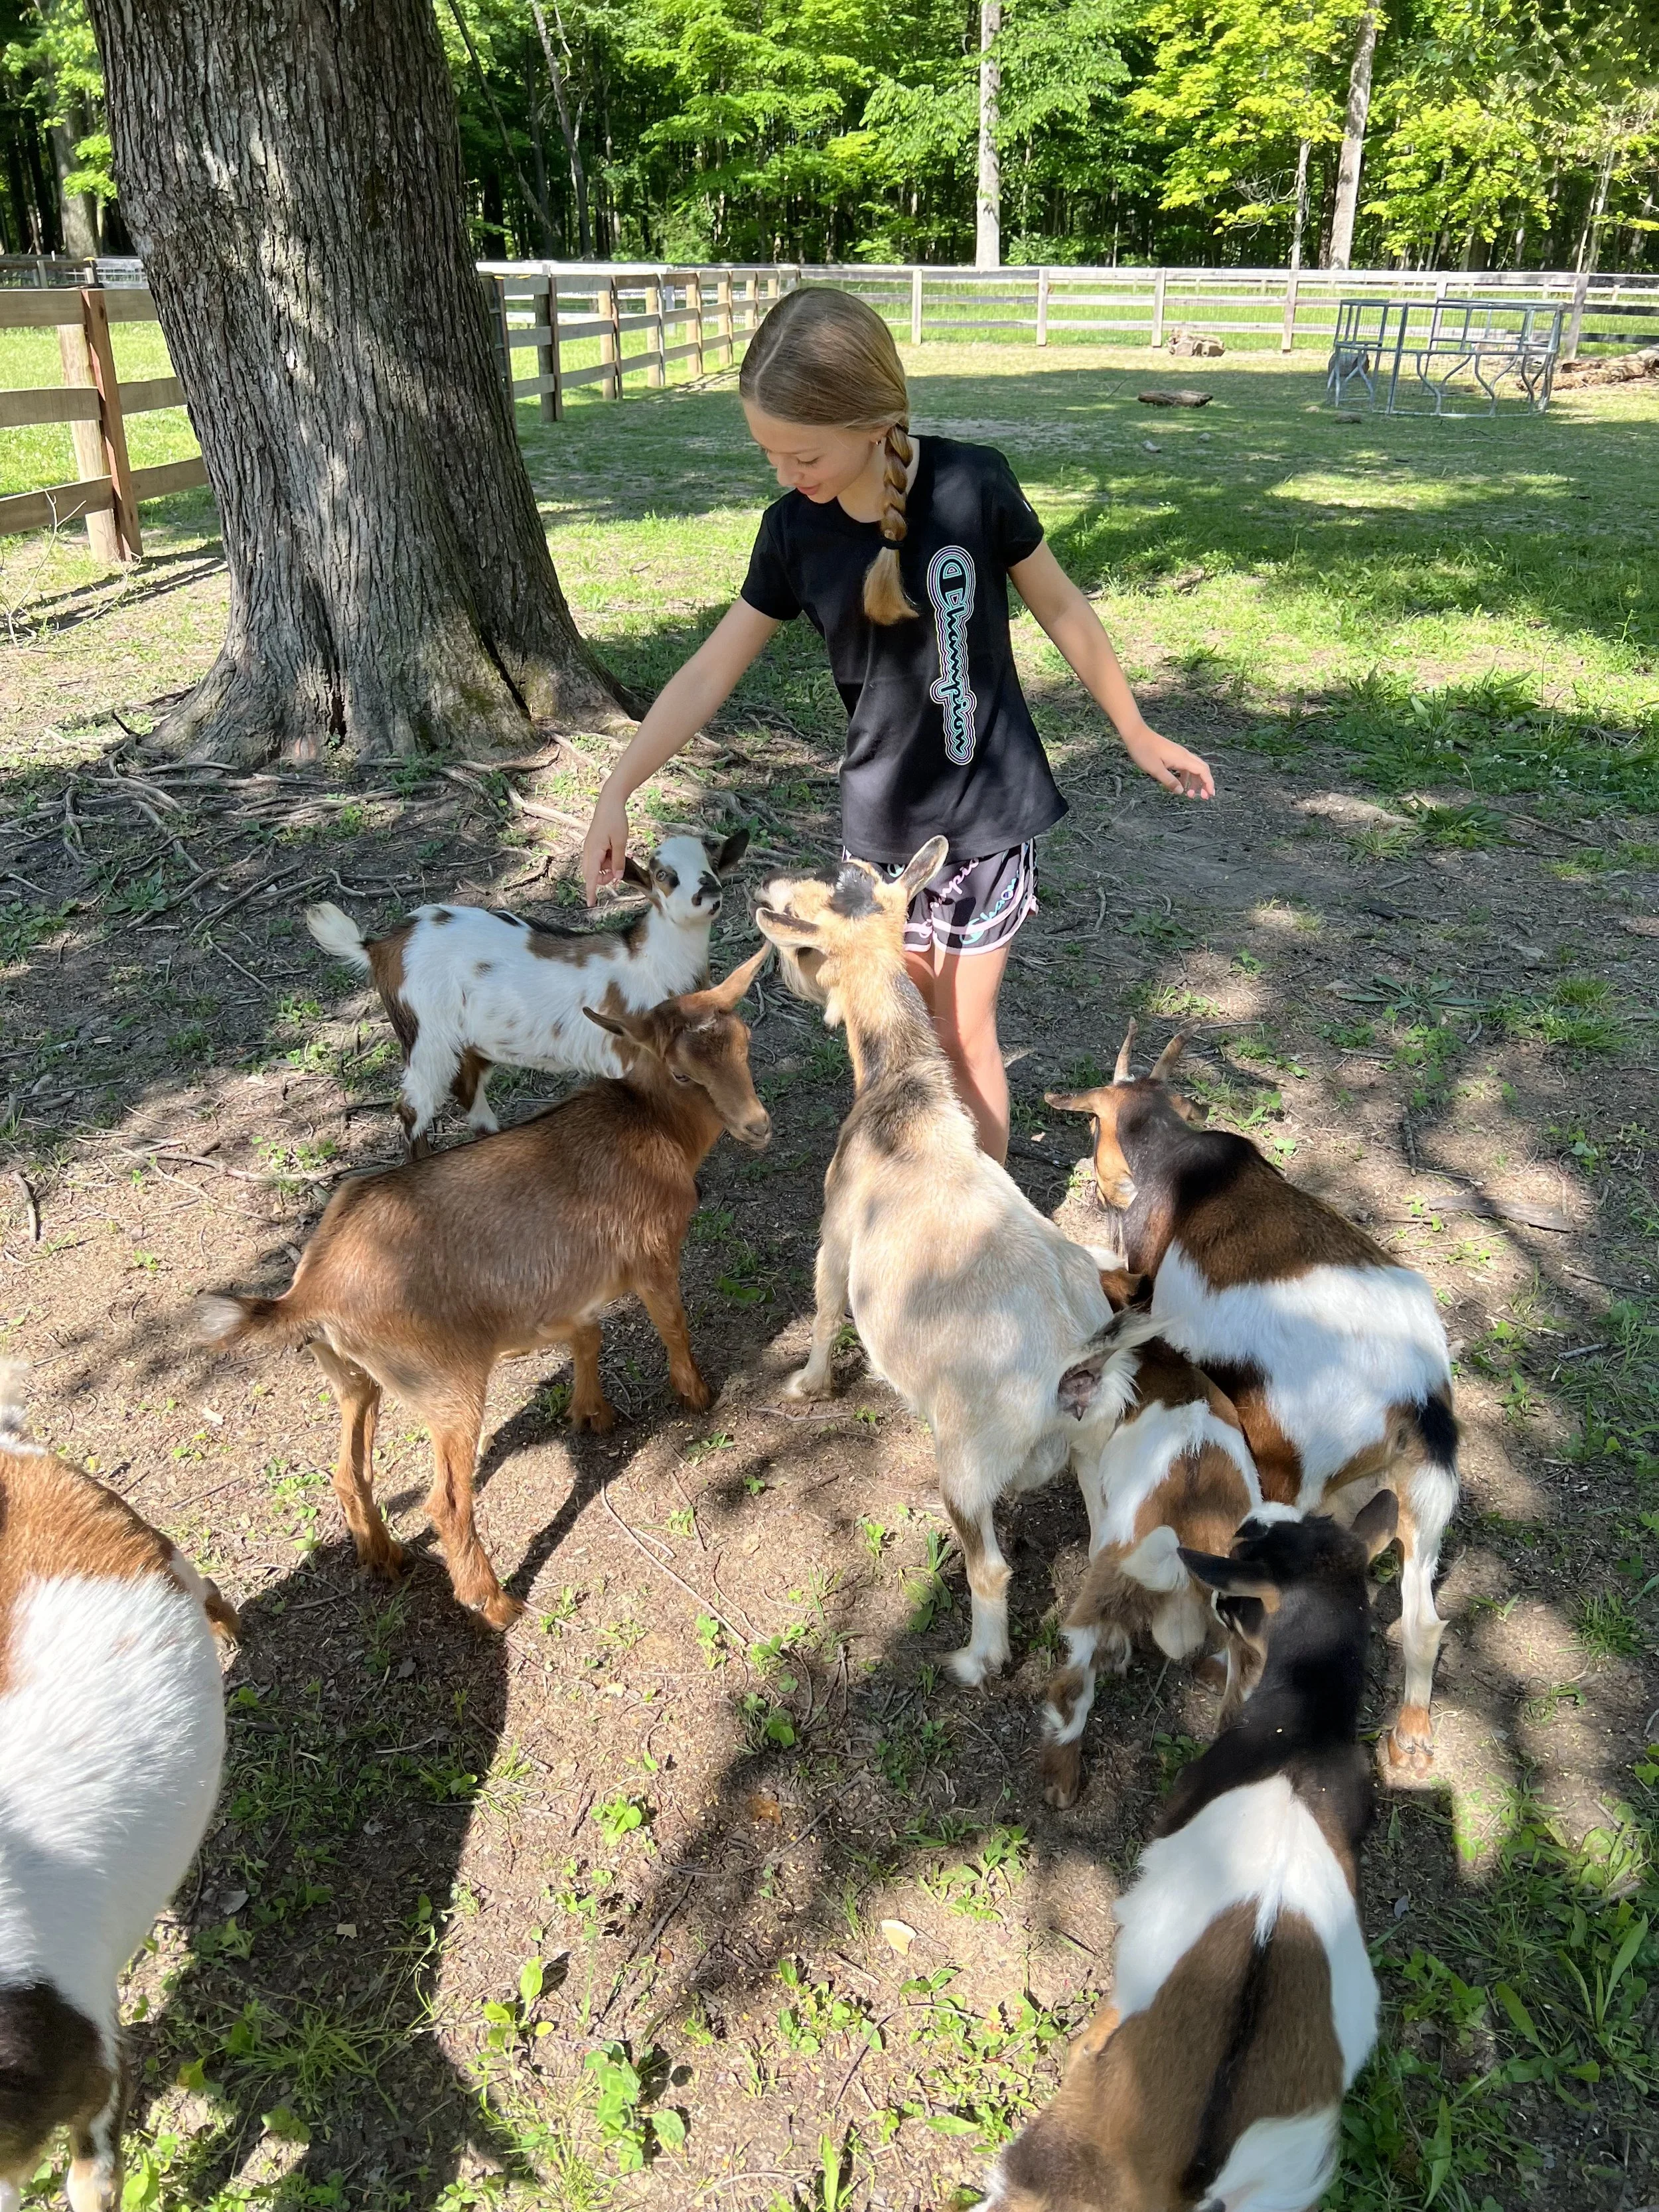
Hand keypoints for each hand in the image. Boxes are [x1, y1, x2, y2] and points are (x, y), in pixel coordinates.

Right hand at [582, 788, 629, 903]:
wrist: (609, 802)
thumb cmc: (615, 820)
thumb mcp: (621, 842)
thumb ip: (618, 861)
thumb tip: (617, 877)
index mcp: (593, 852)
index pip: (591, 877)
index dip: (591, 891)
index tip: (591, 903)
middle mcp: (588, 851)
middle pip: (592, 874)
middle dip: (604, 878)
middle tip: (618, 870)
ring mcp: (589, 847)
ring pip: (596, 867)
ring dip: (606, 868)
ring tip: (618, 856)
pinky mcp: (593, 844)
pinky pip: (598, 859)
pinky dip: (605, 861)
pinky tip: (614, 852)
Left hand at [1120, 725, 1214, 799]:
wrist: (1137, 734)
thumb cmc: (1144, 751)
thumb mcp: (1155, 769)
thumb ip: (1169, 781)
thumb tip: (1180, 791)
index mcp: (1182, 758)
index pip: (1202, 771)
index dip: (1208, 783)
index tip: (1210, 795)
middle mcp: (1184, 755)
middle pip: (1202, 769)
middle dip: (1205, 783)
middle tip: (1203, 797)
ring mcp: (1179, 754)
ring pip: (1194, 768)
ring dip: (1195, 781)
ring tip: (1190, 795)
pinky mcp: (1174, 754)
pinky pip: (1186, 766)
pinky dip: (1187, 777)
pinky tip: (1181, 785)